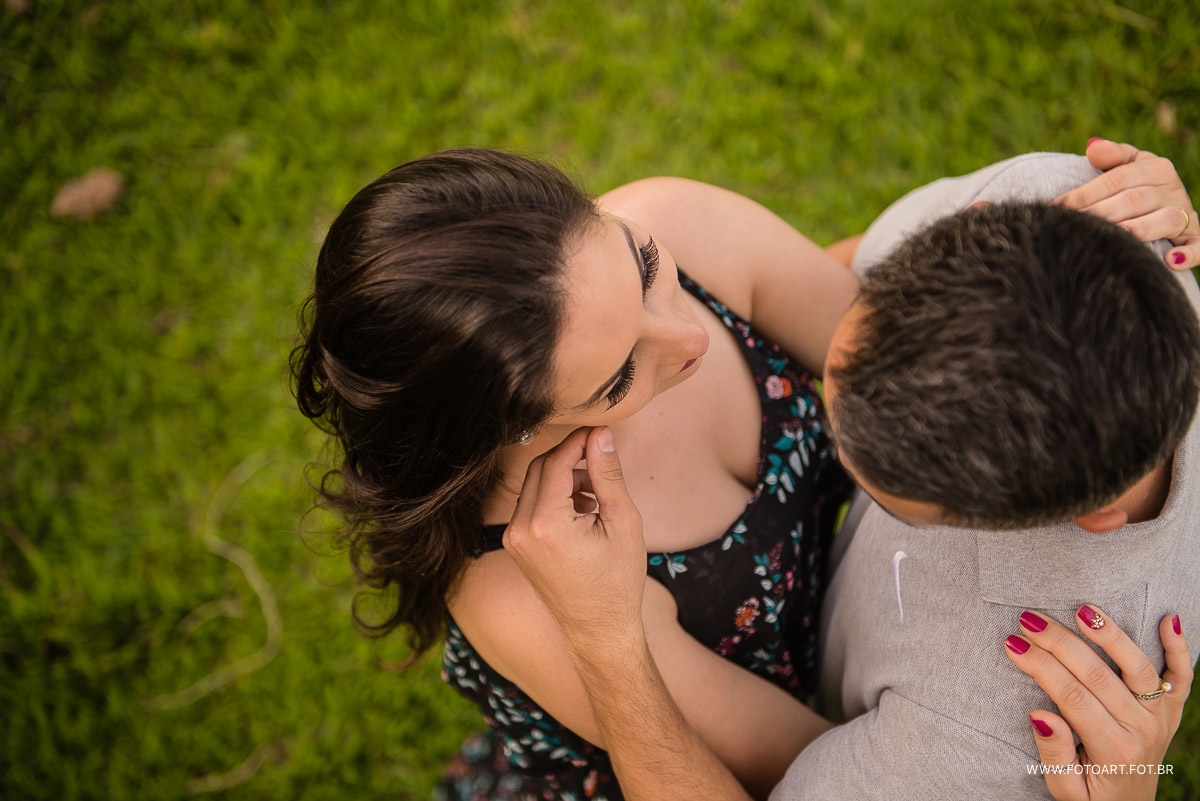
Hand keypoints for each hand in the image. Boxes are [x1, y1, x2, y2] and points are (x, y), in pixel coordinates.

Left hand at [503, 426, 647, 648]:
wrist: (598, 629)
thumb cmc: (617, 581)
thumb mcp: (622, 522)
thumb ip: (608, 474)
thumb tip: (601, 435)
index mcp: (547, 524)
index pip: (557, 462)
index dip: (579, 441)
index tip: (600, 432)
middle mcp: (521, 530)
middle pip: (541, 468)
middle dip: (571, 458)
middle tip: (602, 461)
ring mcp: (513, 539)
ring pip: (534, 484)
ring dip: (563, 478)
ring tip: (597, 496)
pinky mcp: (515, 545)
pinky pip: (530, 505)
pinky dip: (554, 497)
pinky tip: (582, 511)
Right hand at [1004, 605, 1192, 800]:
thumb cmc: (1092, 795)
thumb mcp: (1065, 790)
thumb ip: (1054, 755)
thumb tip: (1039, 714)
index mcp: (1114, 752)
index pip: (1072, 698)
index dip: (1040, 667)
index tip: (1013, 644)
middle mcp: (1142, 731)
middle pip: (1098, 676)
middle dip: (1059, 643)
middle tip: (1029, 620)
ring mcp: (1160, 717)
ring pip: (1138, 668)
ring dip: (1110, 635)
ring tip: (1083, 610)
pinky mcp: (1172, 709)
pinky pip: (1181, 676)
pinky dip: (1179, 648)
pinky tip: (1170, 619)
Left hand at [1054, 138, 1197, 269]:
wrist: (1170, 204)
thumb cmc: (1138, 185)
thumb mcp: (1130, 166)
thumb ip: (1112, 156)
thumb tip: (1092, 147)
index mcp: (1156, 168)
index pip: (1115, 180)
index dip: (1084, 194)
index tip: (1057, 208)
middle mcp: (1173, 190)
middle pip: (1133, 201)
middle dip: (1101, 214)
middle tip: (1074, 227)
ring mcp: (1185, 214)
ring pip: (1164, 220)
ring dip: (1140, 230)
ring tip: (1117, 236)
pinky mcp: (1195, 237)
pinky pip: (1198, 246)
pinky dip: (1188, 254)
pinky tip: (1171, 261)